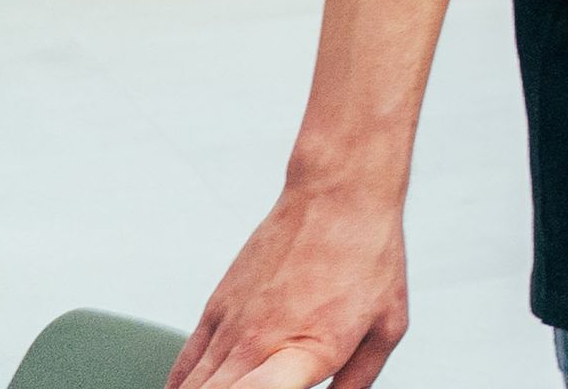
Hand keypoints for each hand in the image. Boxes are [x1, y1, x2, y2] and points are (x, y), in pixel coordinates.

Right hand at [169, 179, 408, 388]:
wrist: (337, 197)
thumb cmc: (370, 260)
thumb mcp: (385, 328)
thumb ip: (356, 380)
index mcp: (302, 356)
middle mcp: (254, 346)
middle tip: (258, 388)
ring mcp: (227, 328)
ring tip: (233, 387)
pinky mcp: (213, 310)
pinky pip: (184, 368)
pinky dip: (182, 388)